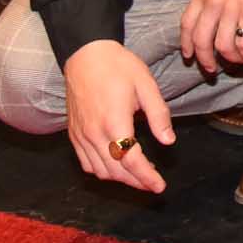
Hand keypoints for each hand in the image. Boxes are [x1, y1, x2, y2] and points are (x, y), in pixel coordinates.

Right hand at [63, 40, 174, 194]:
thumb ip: (158, 115)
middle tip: (153, 184)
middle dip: (136, 182)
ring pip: (100, 171)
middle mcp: (94, 134)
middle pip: (116, 171)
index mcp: (114, 122)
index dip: (147, 177)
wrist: (86, 55)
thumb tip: (169, 141)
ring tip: (138, 177)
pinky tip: (115, 167)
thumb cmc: (118, 66)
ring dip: (120, 179)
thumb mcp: (146, 85)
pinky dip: (101, 171)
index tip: (160, 187)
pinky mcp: (73, 134)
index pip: (132, 161)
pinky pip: (86, 163)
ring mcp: (81, 136)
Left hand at [177, 0, 242, 75]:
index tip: (189, 55)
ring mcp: (231, 8)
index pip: (187, 24)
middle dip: (205, 60)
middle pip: (200, 40)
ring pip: (222, 46)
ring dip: (230, 59)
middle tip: (212, 70)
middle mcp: (213, 2)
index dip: (186, 43)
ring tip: (239, 62)